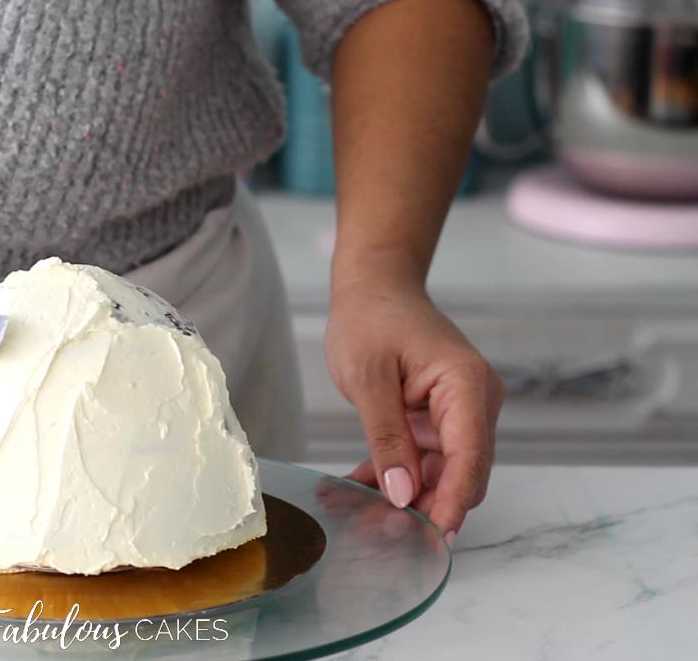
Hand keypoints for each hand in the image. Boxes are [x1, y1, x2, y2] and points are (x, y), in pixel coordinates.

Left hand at [324, 279, 504, 542]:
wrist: (373, 288)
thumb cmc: (372, 318)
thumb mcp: (369, 377)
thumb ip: (387, 437)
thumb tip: (402, 493)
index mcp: (467, 386)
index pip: (470, 457)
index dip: (452, 501)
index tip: (432, 537)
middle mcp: (473, 404)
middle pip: (460, 474)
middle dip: (427, 508)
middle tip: (382, 536)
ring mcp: (457, 416)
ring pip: (438, 475)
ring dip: (404, 499)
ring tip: (359, 520)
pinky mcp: (435, 423)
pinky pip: (418, 462)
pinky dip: (390, 478)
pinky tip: (351, 493)